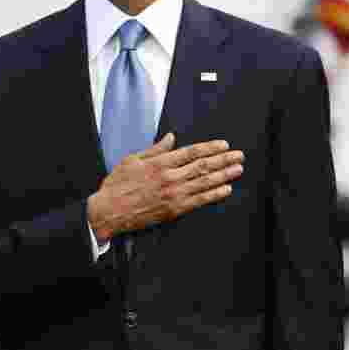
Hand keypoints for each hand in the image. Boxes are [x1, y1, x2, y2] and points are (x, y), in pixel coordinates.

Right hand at [87, 133, 242, 241]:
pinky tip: (226, 189)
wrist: (108, 211)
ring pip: (205, 182)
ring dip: (225, 175)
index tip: (224, 145)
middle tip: (239, 155)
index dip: (211, 147)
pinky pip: (200, 200)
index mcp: (160, 162)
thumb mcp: (132, 160)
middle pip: (204, 165)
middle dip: (224, 159)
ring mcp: (173, 194)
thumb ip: (155, 149)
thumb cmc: (117, 185)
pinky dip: (214, 194)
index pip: (192, 152)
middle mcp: (170, 176)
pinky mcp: (174, 209)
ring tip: (238, 169)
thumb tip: (171, 138)